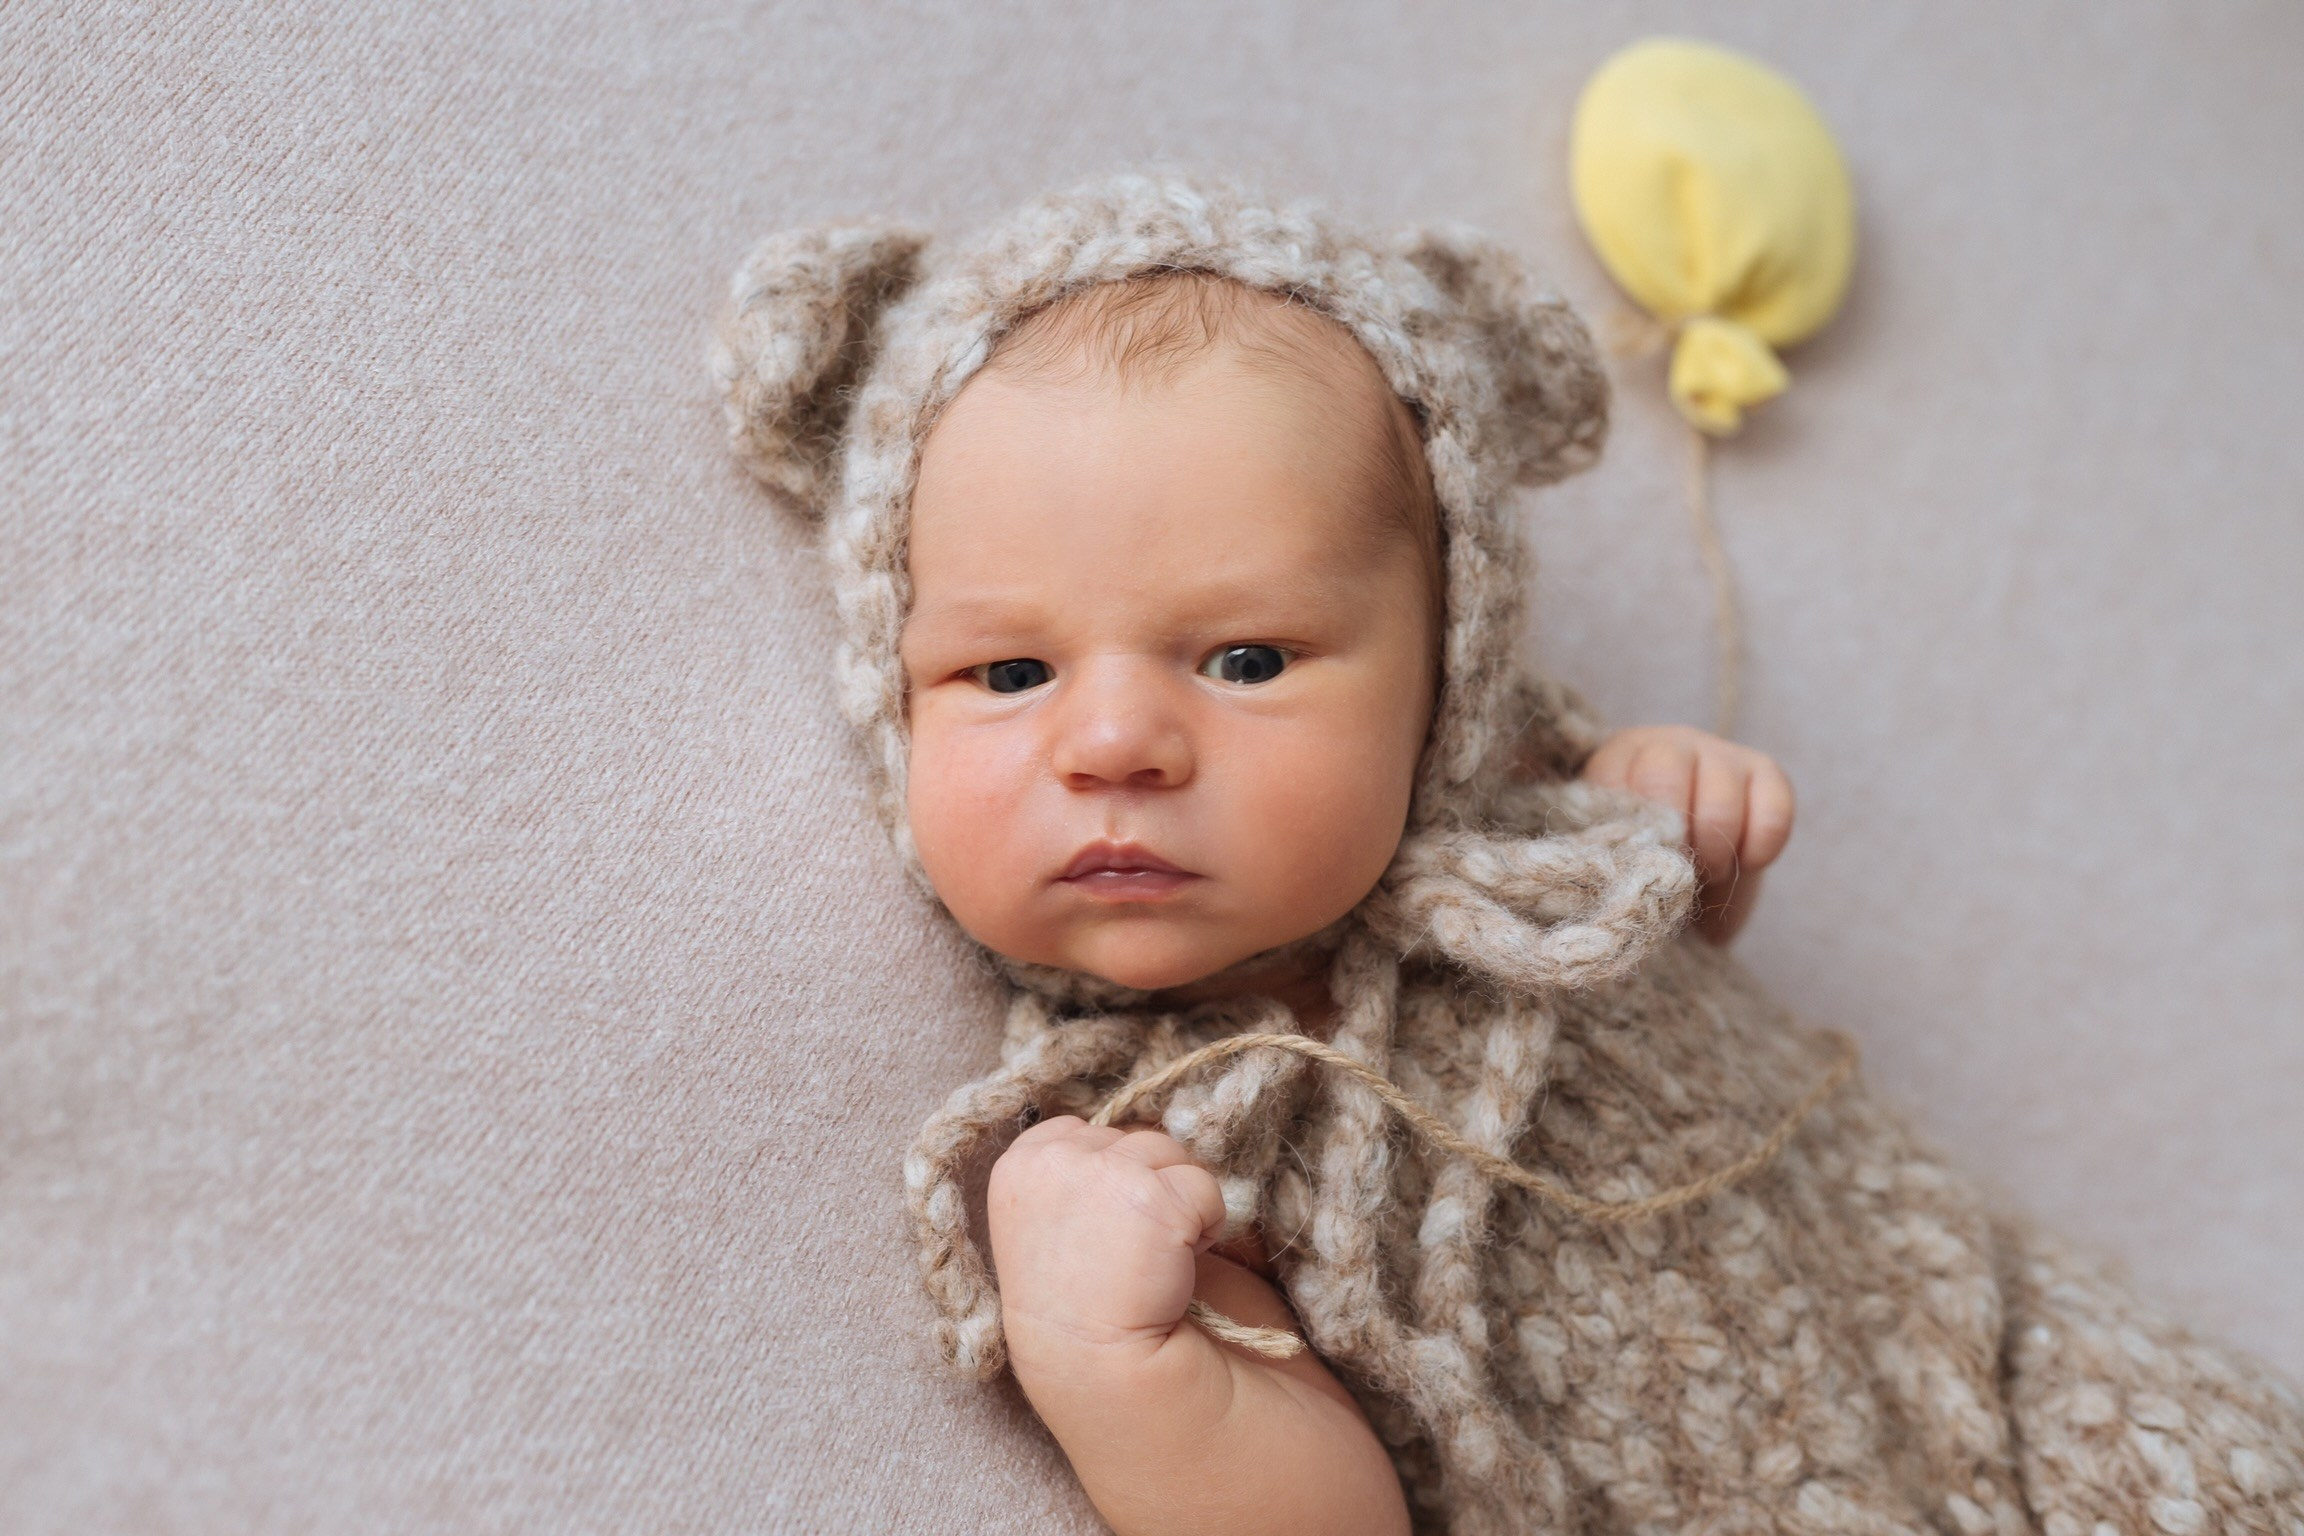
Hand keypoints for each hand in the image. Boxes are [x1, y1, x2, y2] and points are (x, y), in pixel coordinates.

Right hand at [987, 1116, 1227, 1375]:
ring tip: (1151, 1261)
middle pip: (1135, 1135)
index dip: (1113, 1178)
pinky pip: (1206, 1187)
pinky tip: (1176, 1271)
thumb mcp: (1050, 1223)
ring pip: (1172, 1153)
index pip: (1087, 1130)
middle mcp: (1051, 1158)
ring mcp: (1098, 1171)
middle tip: (1130, 1254)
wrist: (1102, 1371)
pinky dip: (1208, 1227)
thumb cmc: (1080, 1309)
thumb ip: (1075, 1173)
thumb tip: (1134, 1129)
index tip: (1105, 1233)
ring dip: (1179, 1204)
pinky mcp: (1150, 1194)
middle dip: (1149, 1186)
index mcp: (1018, 1165)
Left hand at [1580, 725, 1794, 943]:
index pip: (1612, 783)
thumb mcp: (1614, 847)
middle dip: (1670, 841)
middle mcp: (1666, 743)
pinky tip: (1744, 860)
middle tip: (1675, 871)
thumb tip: (1618, 861)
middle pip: (1663, 780)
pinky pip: (1772, 815)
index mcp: (1616, 757)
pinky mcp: (1765, 770)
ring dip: (1715, 855)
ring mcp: (1718, 751)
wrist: (1690, 857)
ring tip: (1708, 871)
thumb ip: (1608, 845)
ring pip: (1719, 806)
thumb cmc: (1643, 854)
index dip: (1628, 833)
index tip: (1636, 861)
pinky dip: (1758, 851)